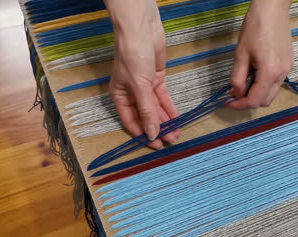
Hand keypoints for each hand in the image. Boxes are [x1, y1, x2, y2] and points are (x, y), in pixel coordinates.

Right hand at [105, 0, 179, 148]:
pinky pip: (163, 99)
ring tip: (177, 133)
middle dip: (159, 129)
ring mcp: (145, 87)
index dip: (144, 135)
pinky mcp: (156, 80)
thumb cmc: (132, 55)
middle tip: (172, 140)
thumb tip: (151, 134)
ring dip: (166, 121)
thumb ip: (147, 111)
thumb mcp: (139, 86)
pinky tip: (177, 118)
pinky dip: (170, 108)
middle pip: (146, 117)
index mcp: (119, 97)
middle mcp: (131, 94)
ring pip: (156, 109)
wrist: (141, 29)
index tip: (157, 146)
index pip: (131, 122)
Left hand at [229, 0, 293, 108]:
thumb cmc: (255, 27)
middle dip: (249, 101)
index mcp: (270, 72)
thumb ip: (237, 78)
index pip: (255, 100)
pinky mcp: (289, 64)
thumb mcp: (240, 54)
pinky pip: (276, 82)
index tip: (228, 102)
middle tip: (234, 93)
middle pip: (265, 101)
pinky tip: (255, 72)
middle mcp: (282, 75)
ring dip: (257, 93)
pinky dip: (264, 84)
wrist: (272, 9)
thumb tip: (236, 94)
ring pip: (271, 93)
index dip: (240, 104)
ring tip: (245, 80)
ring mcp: (287, 70)